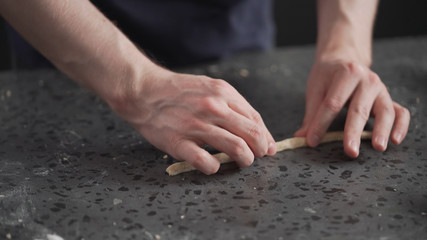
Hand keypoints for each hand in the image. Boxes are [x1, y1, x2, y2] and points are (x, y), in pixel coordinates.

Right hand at [109, 68, 275, 173]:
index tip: (267, 147)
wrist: (143, 90)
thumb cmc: (178, 91)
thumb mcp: (209, 87)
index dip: (265, 136)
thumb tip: (257, 129)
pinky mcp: (178, 142)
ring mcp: (195, 125)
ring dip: (244, 160)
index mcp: (222, 93)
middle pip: (251, 134)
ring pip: (236, 148)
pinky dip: (214, 167)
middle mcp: (213, 107)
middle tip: (256, 156)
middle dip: (260, 150)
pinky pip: (206, 162)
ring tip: (241, 162)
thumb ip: (233, 106)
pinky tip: (212, 165)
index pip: (255, 119)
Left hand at [294, 59, 409, 156]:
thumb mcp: (315, 89)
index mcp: (346, 73)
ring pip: (384, 111)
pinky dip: (401, 126)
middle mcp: (367, 80)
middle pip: (359, 109)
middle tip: (350, 151)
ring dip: (381, 130)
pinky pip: (400, 112)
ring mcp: (381, 89)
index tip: (312, 141)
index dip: (321, 124)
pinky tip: (395, 140)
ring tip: (377, 147)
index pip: (332, 103)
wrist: (343, 58)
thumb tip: (302, 137)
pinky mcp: (388, 99)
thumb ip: (311, 115)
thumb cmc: (328, 76)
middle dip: (353, 132)